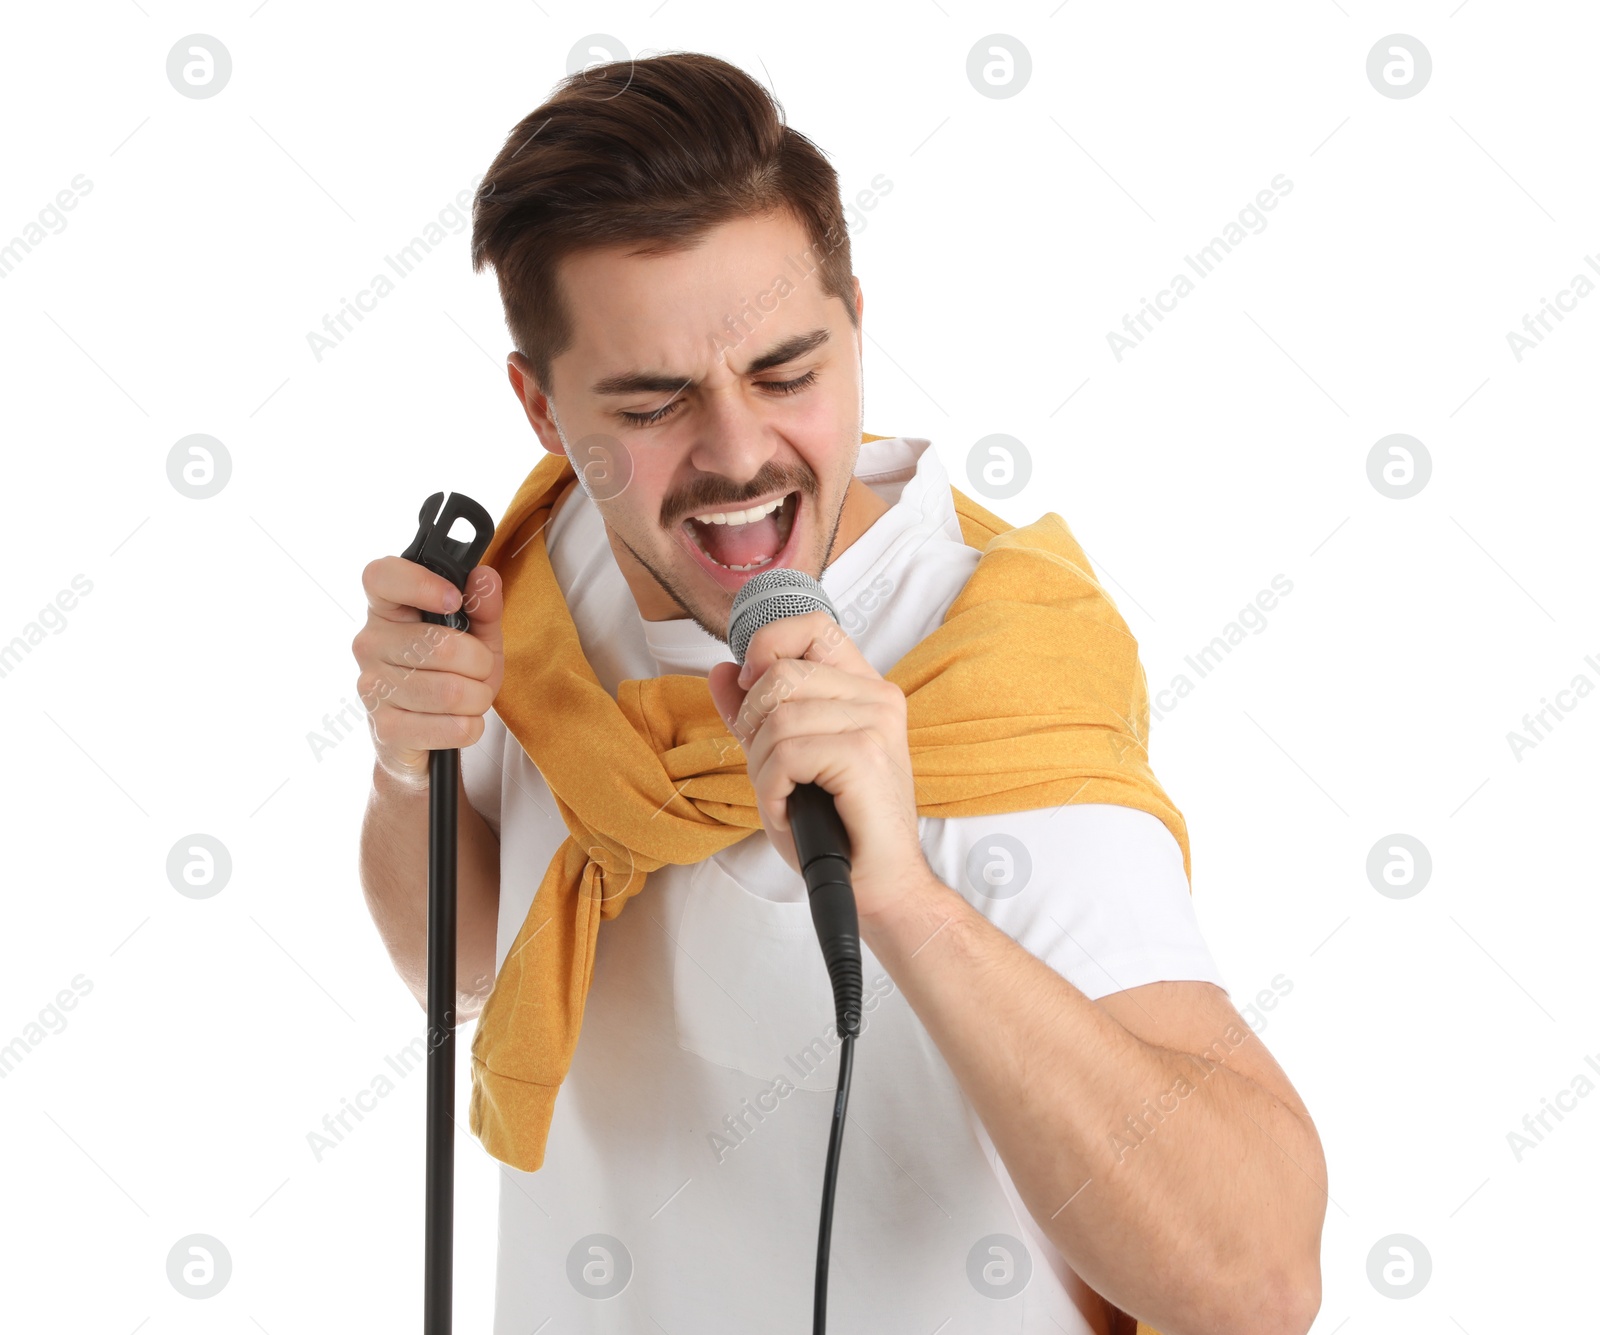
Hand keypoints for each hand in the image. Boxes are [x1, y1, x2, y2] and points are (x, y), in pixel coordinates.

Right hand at [352, 557, 503, 789]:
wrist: (427, 737)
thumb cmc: (451, 675)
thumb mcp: (476, 637)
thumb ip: (483, 606)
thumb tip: (484, 576)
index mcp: (387, 610)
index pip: (381, 577)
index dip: (420, 584)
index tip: (454, 599)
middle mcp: (369, 644)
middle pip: (442, 646)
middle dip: (480, 663)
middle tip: (478, 670)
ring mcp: (372, 687)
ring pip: (451, 691)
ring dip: (478, 698)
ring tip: (470, 697)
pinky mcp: (386, 728)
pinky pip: (452, 727)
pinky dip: (471, 727)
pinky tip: (460, 722)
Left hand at [706, 610, 930, 922]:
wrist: (878, 885)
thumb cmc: (836, 828)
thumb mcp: (785, 761)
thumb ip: (755, 713)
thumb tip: (722, 670)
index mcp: (863, 689)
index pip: (812, 625)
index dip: (768, 643)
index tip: (751, 685)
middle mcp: (876, 696)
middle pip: (780, 674)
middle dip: (754, 727)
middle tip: (774, 772)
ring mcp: (875, 722)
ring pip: (778, 717)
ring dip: (762, 767)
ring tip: (785, 796)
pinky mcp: (865, 754)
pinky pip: (786, 754)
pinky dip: (772, 791)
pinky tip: (789, 812)